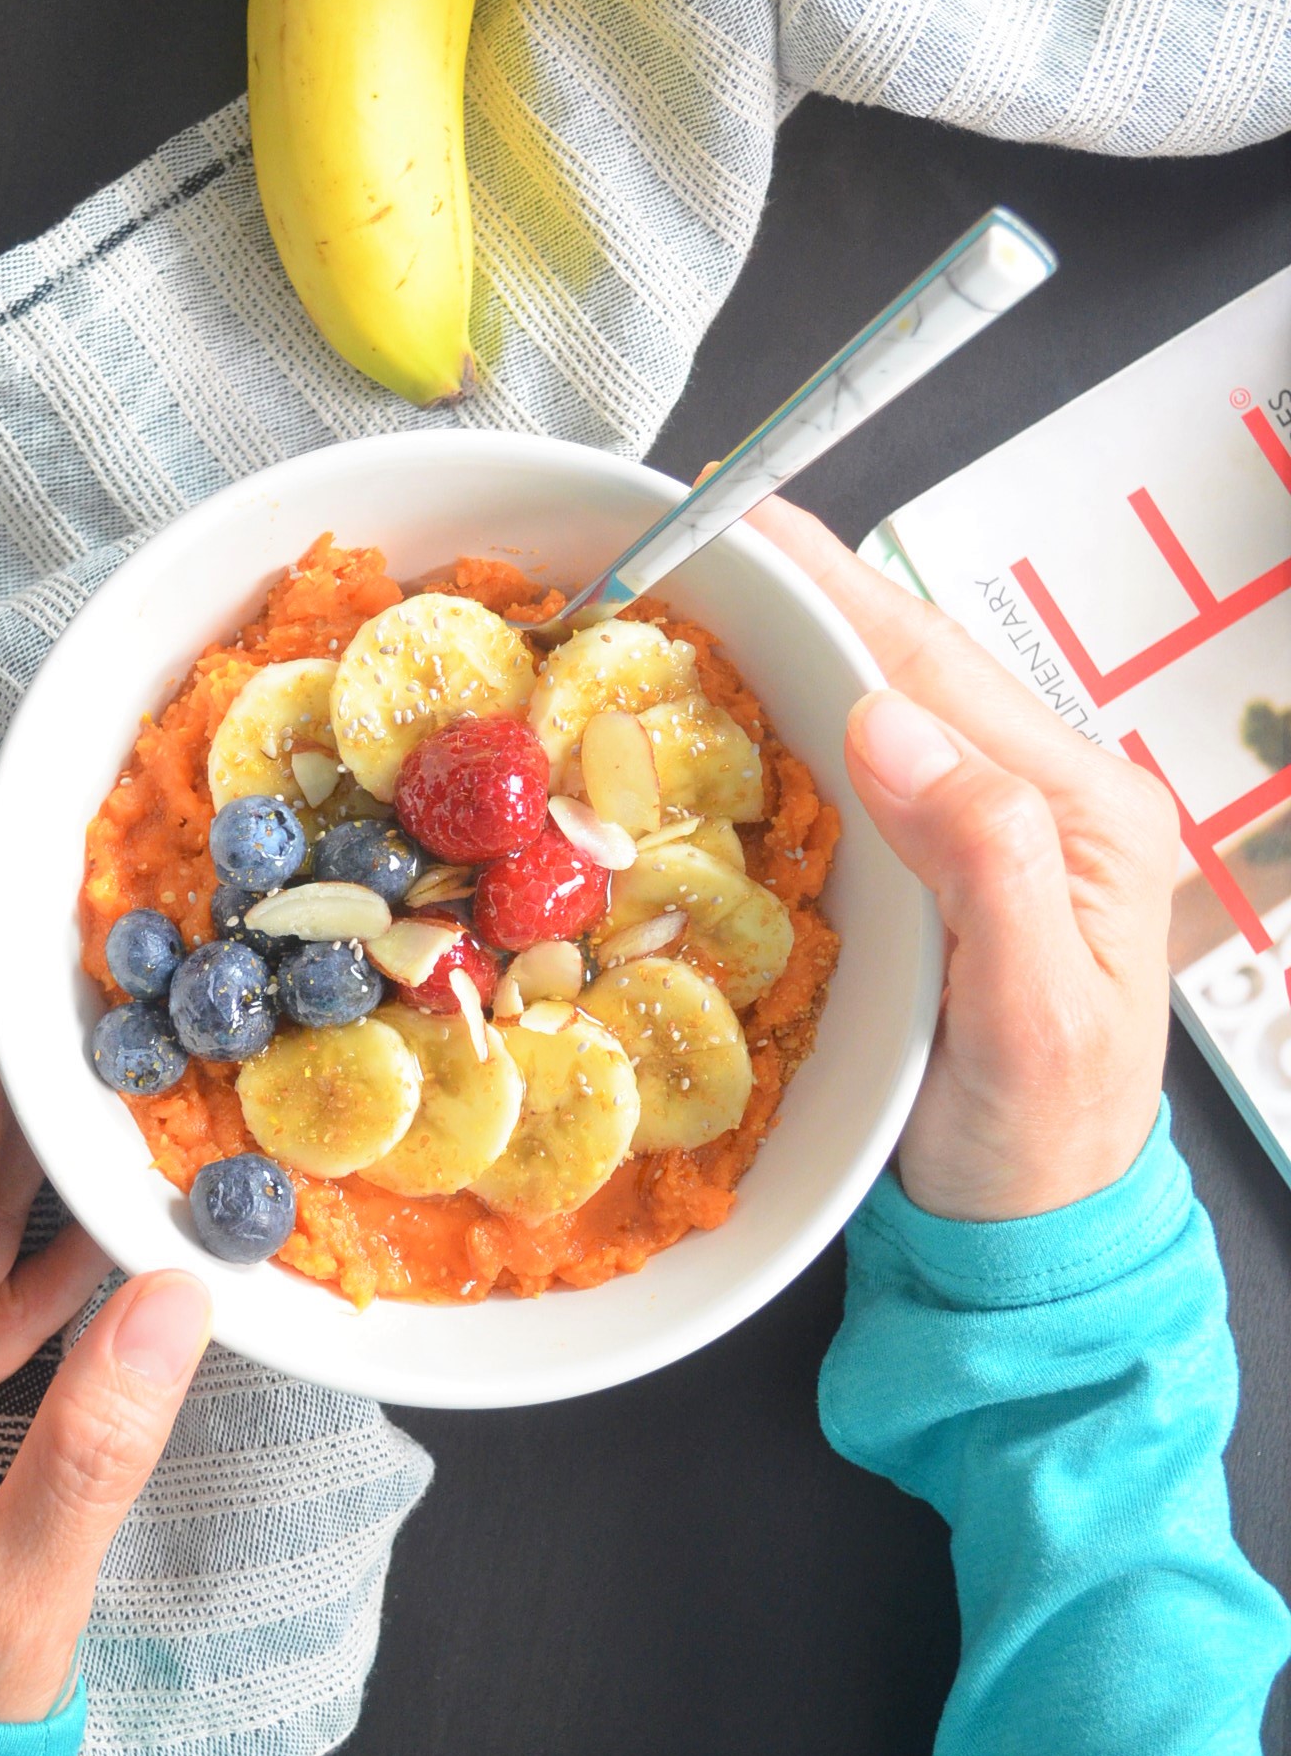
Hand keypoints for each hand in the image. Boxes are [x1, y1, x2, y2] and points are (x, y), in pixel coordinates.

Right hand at [752, 498, 1177, 1221]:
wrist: (1035, 1237)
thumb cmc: (1041, 1145)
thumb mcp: (1027, 1020)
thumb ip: (982, 863)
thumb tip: (886, 720)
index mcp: (1077, 810)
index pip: (932, 662)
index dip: (826, 585)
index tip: (733, 519)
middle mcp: (1038, 795)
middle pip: (900, 659)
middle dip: (793, 590)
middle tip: (678, 535)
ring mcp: (986, 826)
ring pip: (874, 700)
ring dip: (780, 644)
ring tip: (684, 592)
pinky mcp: (936, 866)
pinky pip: (854, 764)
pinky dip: (782, 719)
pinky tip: (719, 702)